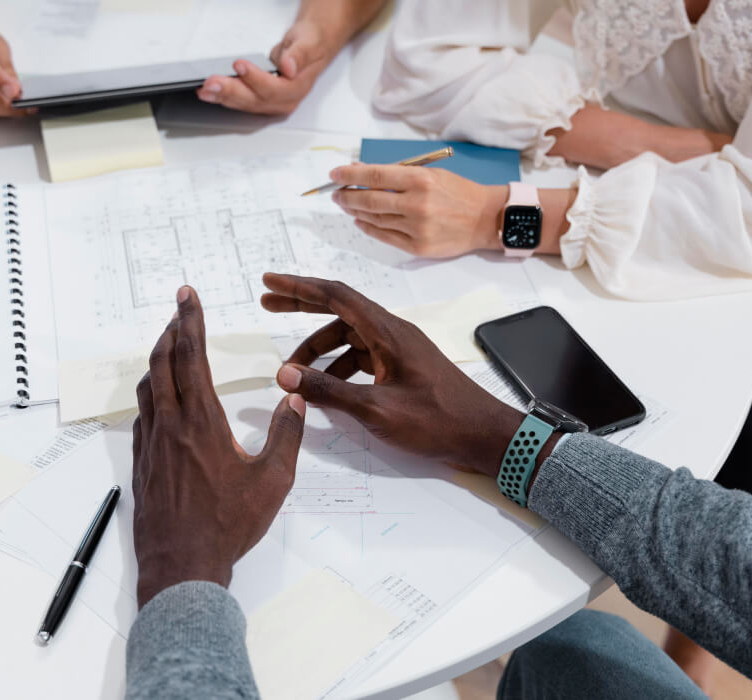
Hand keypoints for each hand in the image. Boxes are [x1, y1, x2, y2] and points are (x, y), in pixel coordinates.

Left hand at [133, 286, 305, 607]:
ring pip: (147, 387)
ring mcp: (151, 444)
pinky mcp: (141, 464)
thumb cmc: (227, 526)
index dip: (190, 321)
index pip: (191, 357)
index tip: (187, 295)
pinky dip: (151, 394)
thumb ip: (287, 437)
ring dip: (157, 359)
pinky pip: (142, 416)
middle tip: (179, 309)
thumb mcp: (272, 481)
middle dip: (170, 329)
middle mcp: (171, 425)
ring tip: (169, 346)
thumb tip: (294, 402)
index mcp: (201, 422)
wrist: (182, 566)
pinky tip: (161, 399)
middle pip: (161, 363)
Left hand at [197, 20, 336, 114]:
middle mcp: (285, 100)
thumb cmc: (309, 44)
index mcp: (298, 88)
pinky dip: (224, 97)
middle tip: (212, 83)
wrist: (310, 47)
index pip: (274, 89)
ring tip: (205, 90)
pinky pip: (241, 102)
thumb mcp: (308, 43)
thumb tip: (289, 67)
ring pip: (245, 104)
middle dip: (232, 91)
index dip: (255, 79)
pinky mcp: (260, 101)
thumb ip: (300, 55)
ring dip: (223, 97)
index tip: (239, 65)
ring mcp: (272, 103)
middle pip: (255, 100)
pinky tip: (210, 93)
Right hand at [262, 273, 523, 476]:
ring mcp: (399, 350)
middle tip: (268, 306)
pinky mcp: (403, 369)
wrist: (484, 436)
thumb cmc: (438, 420)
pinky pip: (362, 358)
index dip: (299, 287)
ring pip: (349, 338)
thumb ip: (328, 391)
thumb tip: (285, 375)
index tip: (270, 283)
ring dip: (319, 350)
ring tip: (294, 373)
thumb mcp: (376, 409)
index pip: (336, 295)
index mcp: (388, 331)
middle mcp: (392, 333)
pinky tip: (326, 388)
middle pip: (339, 310)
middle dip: (302, 307)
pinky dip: (339, 368)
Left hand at [329, 164, 508, 257]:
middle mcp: (417, 204)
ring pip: (375, 219)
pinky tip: (361, 221)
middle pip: (370, 199)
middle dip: (347, 196)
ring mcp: (417, 227)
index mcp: (421, 179)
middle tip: (336, 194)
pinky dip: (369, 228)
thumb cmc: (458, 192)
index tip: (334, 174)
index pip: (375, 175)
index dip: (350, 174)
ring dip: (356, 212)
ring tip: (347, 205)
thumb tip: (363, 172)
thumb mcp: (432, 173)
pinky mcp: (418, 246)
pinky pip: (385, 236)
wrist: (485, 219)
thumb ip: (398, 174)